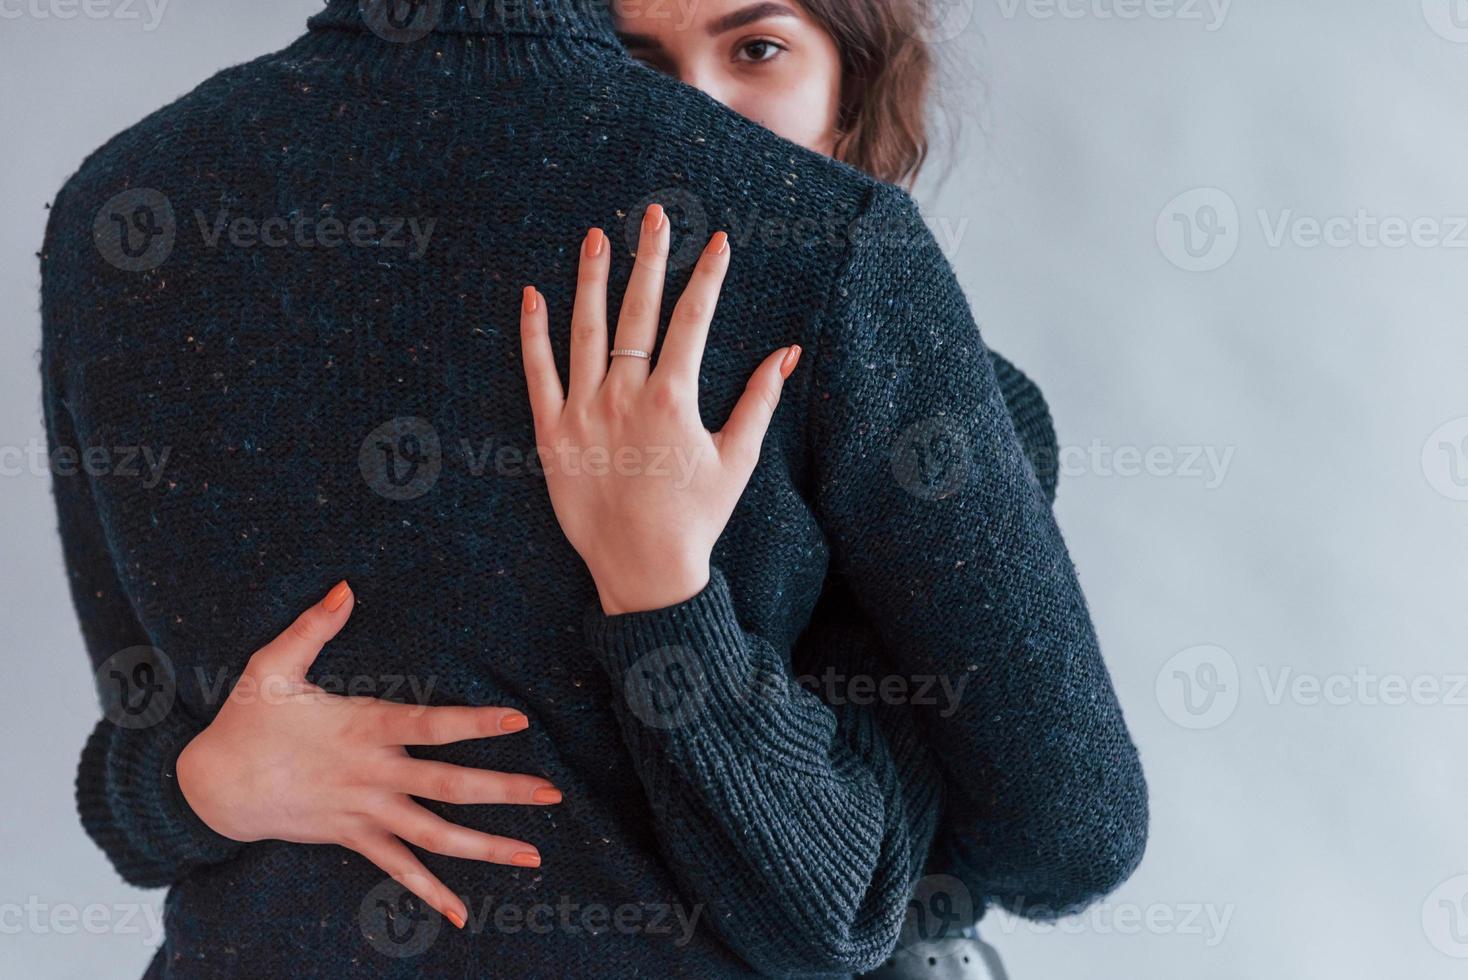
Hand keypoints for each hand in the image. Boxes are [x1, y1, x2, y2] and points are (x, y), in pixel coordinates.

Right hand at [176, 581, 558, 927]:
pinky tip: (463, 913)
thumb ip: (313, 625)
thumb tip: (346, 587)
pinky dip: (431, 893)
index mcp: (362, 729)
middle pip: (448, 786)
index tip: (518, 719)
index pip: (429, 725)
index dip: (473, 723)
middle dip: (504, 791)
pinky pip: (399, 871)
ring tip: (534, 856)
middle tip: (554, 793)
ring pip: (435, 837)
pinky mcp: (354, 838)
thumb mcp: (272, 667)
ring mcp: (365, 813)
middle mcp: (372, 776)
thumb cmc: (247, 721)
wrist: (213, 789)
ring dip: (487, 847)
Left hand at [519, 204, 800, 614]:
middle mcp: (625, 397)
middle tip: (654, 215)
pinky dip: (533, 334)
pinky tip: (533, 295)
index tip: (718, 241)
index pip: (692, 320)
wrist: (644, 571)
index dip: (708, 277)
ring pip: (586, 331)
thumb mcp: (737, 458)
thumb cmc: (697, 517)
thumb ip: (760, 400)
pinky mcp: (552, 435)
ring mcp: (584, 413)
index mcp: (673, 399)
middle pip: (639, 311)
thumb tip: (787, 352)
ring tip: (596, 236)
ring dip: (592, 280)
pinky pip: (538, 374)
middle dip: (650, 258)